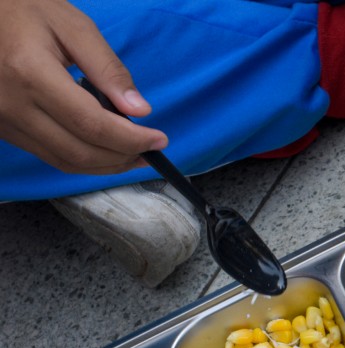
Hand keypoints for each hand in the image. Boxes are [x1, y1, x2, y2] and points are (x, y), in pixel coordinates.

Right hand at [0, 0, 166, 173]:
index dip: (131, 139)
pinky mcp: (3, 127)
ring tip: (134, 155)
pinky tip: (105, 150)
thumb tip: (139, 110)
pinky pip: (49, 155)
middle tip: (151, 150)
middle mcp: (13, 104)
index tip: (159, 139)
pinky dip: (83, 160)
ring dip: (105, 165)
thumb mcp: (72, 26)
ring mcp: (4, 120)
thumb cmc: (24, 10)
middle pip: (80, 151)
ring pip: (65, 161)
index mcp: (30, 73)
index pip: (92, 124)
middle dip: (123, 156)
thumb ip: (108, 68)